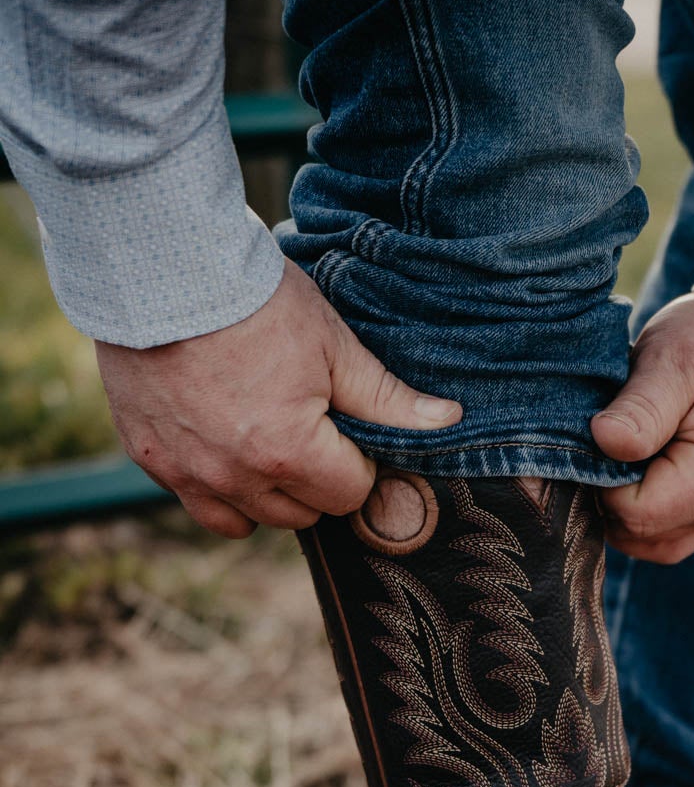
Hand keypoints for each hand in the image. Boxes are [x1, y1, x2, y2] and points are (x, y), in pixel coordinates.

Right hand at [95, 260, 461, 538]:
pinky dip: (219, 488)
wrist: (161, 266)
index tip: (346, 427)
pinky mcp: (152, 459)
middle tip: (310, 427)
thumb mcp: (332, 344)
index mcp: (289, 453)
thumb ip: (388, 398)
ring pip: (249, 520)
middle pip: (302, 515)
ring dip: (269, 493)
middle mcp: (237, 478)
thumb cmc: (255, 300)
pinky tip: (226, 445)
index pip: (349, 495)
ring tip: (269, 438)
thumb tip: (449, 422)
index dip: (357, 462)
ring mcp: (189, 473)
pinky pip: (200, 504)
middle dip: (316, 480)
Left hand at [590, 293, 693, 563]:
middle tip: (607, 446)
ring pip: (657, 541)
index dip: (602, 484)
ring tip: (625, 454)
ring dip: (627, 511)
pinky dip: (649, 509)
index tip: (599, 442)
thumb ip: (639, 409)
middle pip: (643, 536)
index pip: (635, 514)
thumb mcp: (674, 360)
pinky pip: (675, 528)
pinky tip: (642, 465)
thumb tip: (603, 441)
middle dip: (611, 500)